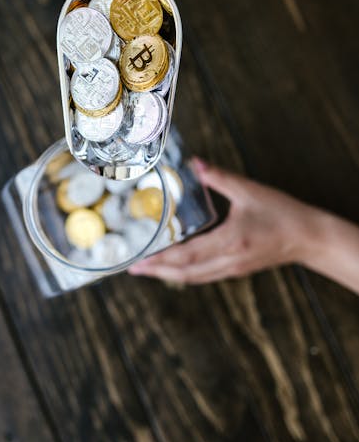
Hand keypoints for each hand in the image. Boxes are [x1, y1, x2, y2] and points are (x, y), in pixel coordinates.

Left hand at [128, 159, 312, 283]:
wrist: (309, 238)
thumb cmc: (283, 214)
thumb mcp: (249, 191)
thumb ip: (219, 177)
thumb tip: (195, 164)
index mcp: (230, 241)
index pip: (188, 256)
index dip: (161, 260)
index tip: (140, 261)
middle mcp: (228, 260)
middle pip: (185, 273)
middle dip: (157, 272)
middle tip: (133, 269)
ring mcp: (232, 268)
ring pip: (194, 278)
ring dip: (169, 275)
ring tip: (147, 269)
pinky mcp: (236, 269)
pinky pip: (204, 275)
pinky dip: (185, 273)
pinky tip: (175, 266)